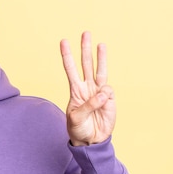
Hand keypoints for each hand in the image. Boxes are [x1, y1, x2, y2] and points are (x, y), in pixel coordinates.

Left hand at [60, 31, 115, 145]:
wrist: (91, 140)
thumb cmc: (79, 128)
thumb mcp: (76, 118)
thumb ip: (88, 106)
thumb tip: (103, 93)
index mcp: (75, 90)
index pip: (70, 69)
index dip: (67, 55)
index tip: (63, 41)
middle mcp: (87, 87)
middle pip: (86, 64)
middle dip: (85, 49)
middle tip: (85, 33)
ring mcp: (99, 92)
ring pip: (100, 70)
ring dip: (100, 57)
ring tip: (101, 44)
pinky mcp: (109, 100)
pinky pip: (108, 91)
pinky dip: (105, 95)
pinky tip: (103, 102)